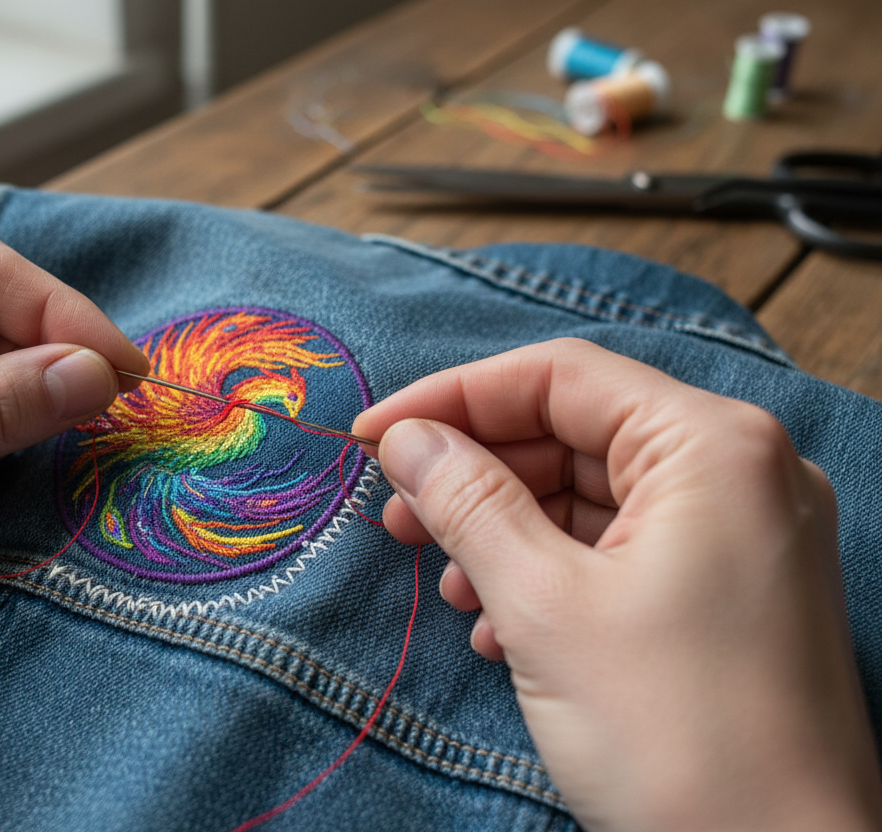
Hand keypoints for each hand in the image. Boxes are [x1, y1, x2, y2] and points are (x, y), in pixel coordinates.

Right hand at [354, 339, 881, 831]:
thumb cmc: (676, 736)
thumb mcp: (544, 606)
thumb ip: (467, 502)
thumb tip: (406, 439)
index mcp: (713, 446)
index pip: (559, 377)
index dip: (452, 398)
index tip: (371, 439)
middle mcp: (742, 472)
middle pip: (575, 433)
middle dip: (476, 474)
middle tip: (397, 517)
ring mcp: (743, 536)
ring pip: (592, 496)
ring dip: (506, 532)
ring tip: (449, 587)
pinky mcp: (731, 594)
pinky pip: (623, 551)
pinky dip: (553, 575)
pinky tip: (499, 625)